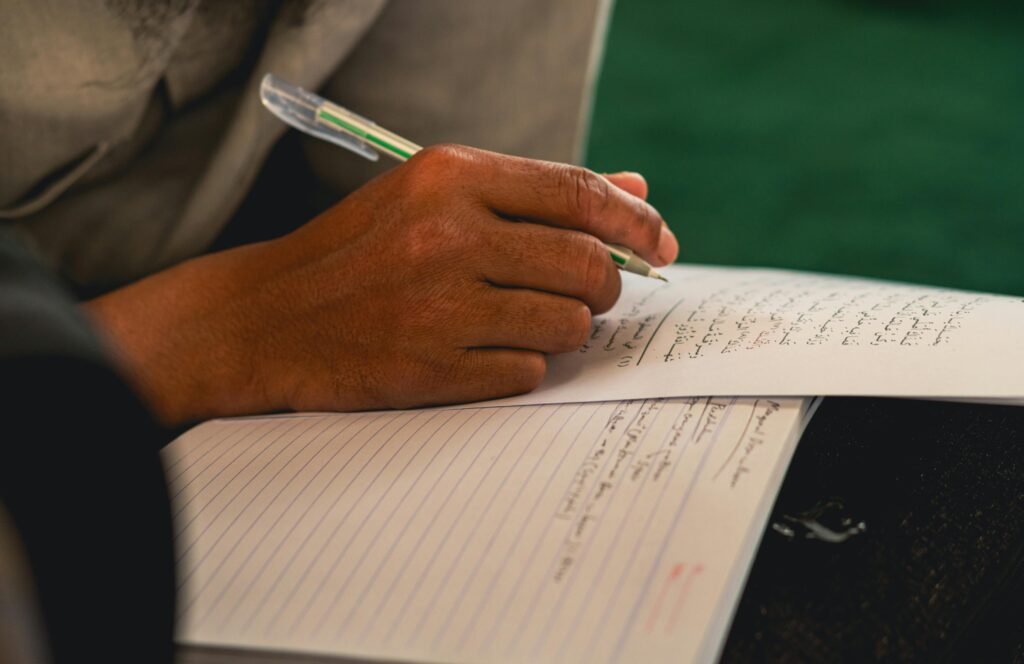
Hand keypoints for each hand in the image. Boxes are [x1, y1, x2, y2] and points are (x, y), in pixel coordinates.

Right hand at [86, 145, 676, 422]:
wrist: (268, 318)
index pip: (578, 194)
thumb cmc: (358, 252)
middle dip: (604, 287)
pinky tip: (485, 351)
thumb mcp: (434, 197)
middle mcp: (449, 237)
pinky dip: (522, 366)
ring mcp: (442, 307)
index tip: (661, 243)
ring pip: (567, 326)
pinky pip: (528, 374)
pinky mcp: (434, 369)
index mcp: (450, 177)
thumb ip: (534, 193)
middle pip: (586, 267)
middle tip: (589, 293)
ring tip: (525, 321)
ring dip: (564, 329)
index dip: (634, 223)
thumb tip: (633, 194)